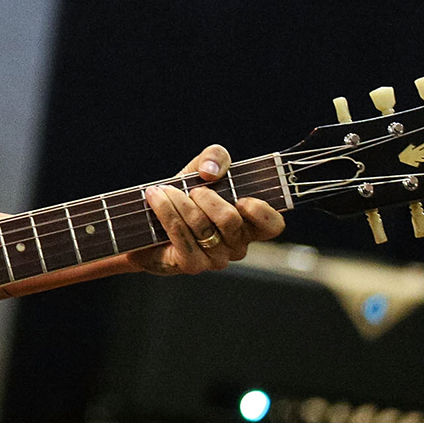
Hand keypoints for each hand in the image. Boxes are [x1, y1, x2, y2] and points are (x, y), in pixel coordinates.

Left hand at [130, 144, 284, 275]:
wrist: (150, 221)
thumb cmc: (185, 195)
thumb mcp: (203, 169)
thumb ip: (216, 157)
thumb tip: (212, 171)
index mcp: (250, 225)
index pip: (273, 225)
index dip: (260, 212)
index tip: (240, 198)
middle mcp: (237, 245)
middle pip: (229, 219)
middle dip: (205, 196)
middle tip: (192, 190)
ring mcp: (216, 258)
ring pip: (201, 225)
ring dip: (178, 201)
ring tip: (163, 190)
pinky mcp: (192, 264)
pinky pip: (180, 234)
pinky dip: (165, 210)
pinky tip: (155, 198)